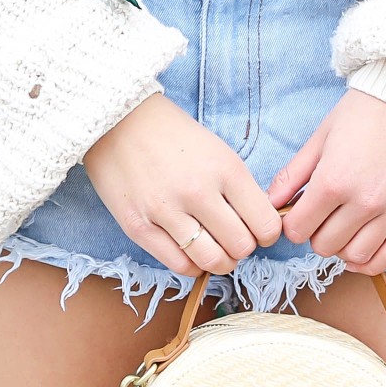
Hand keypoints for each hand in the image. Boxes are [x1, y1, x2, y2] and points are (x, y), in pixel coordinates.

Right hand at [82, 92, 285, 279]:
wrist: (118, 121)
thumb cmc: (173, 134)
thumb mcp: (218, 151)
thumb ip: (239, 188)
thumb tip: (259, 225)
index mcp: (225, 169)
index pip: (265, 224)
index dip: (267, 234)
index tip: (260, 231)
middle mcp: (198, 192)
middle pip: (241, 247)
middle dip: (243, 248)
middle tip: (234, 239)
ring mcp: (166, 211)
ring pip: (212, 261)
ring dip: (220, 261)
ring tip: (215, 248)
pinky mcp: (139, 227)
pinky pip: (179, 264)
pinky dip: (192, 265)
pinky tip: (191, 250)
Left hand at [266, 89, 385, 273]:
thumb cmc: (365, 111)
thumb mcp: (321, 137)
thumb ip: (293, 174)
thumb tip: (269, 204)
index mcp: (333, 180)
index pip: (299, 230)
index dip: (294, 225)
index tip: (299, 215)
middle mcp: (364, 200)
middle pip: (326, 245)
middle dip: (316, 235)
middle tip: (321, 218)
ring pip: (356, 254)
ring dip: (342, 247)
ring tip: (342, 229)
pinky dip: (372, 262)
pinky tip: (360, 252)